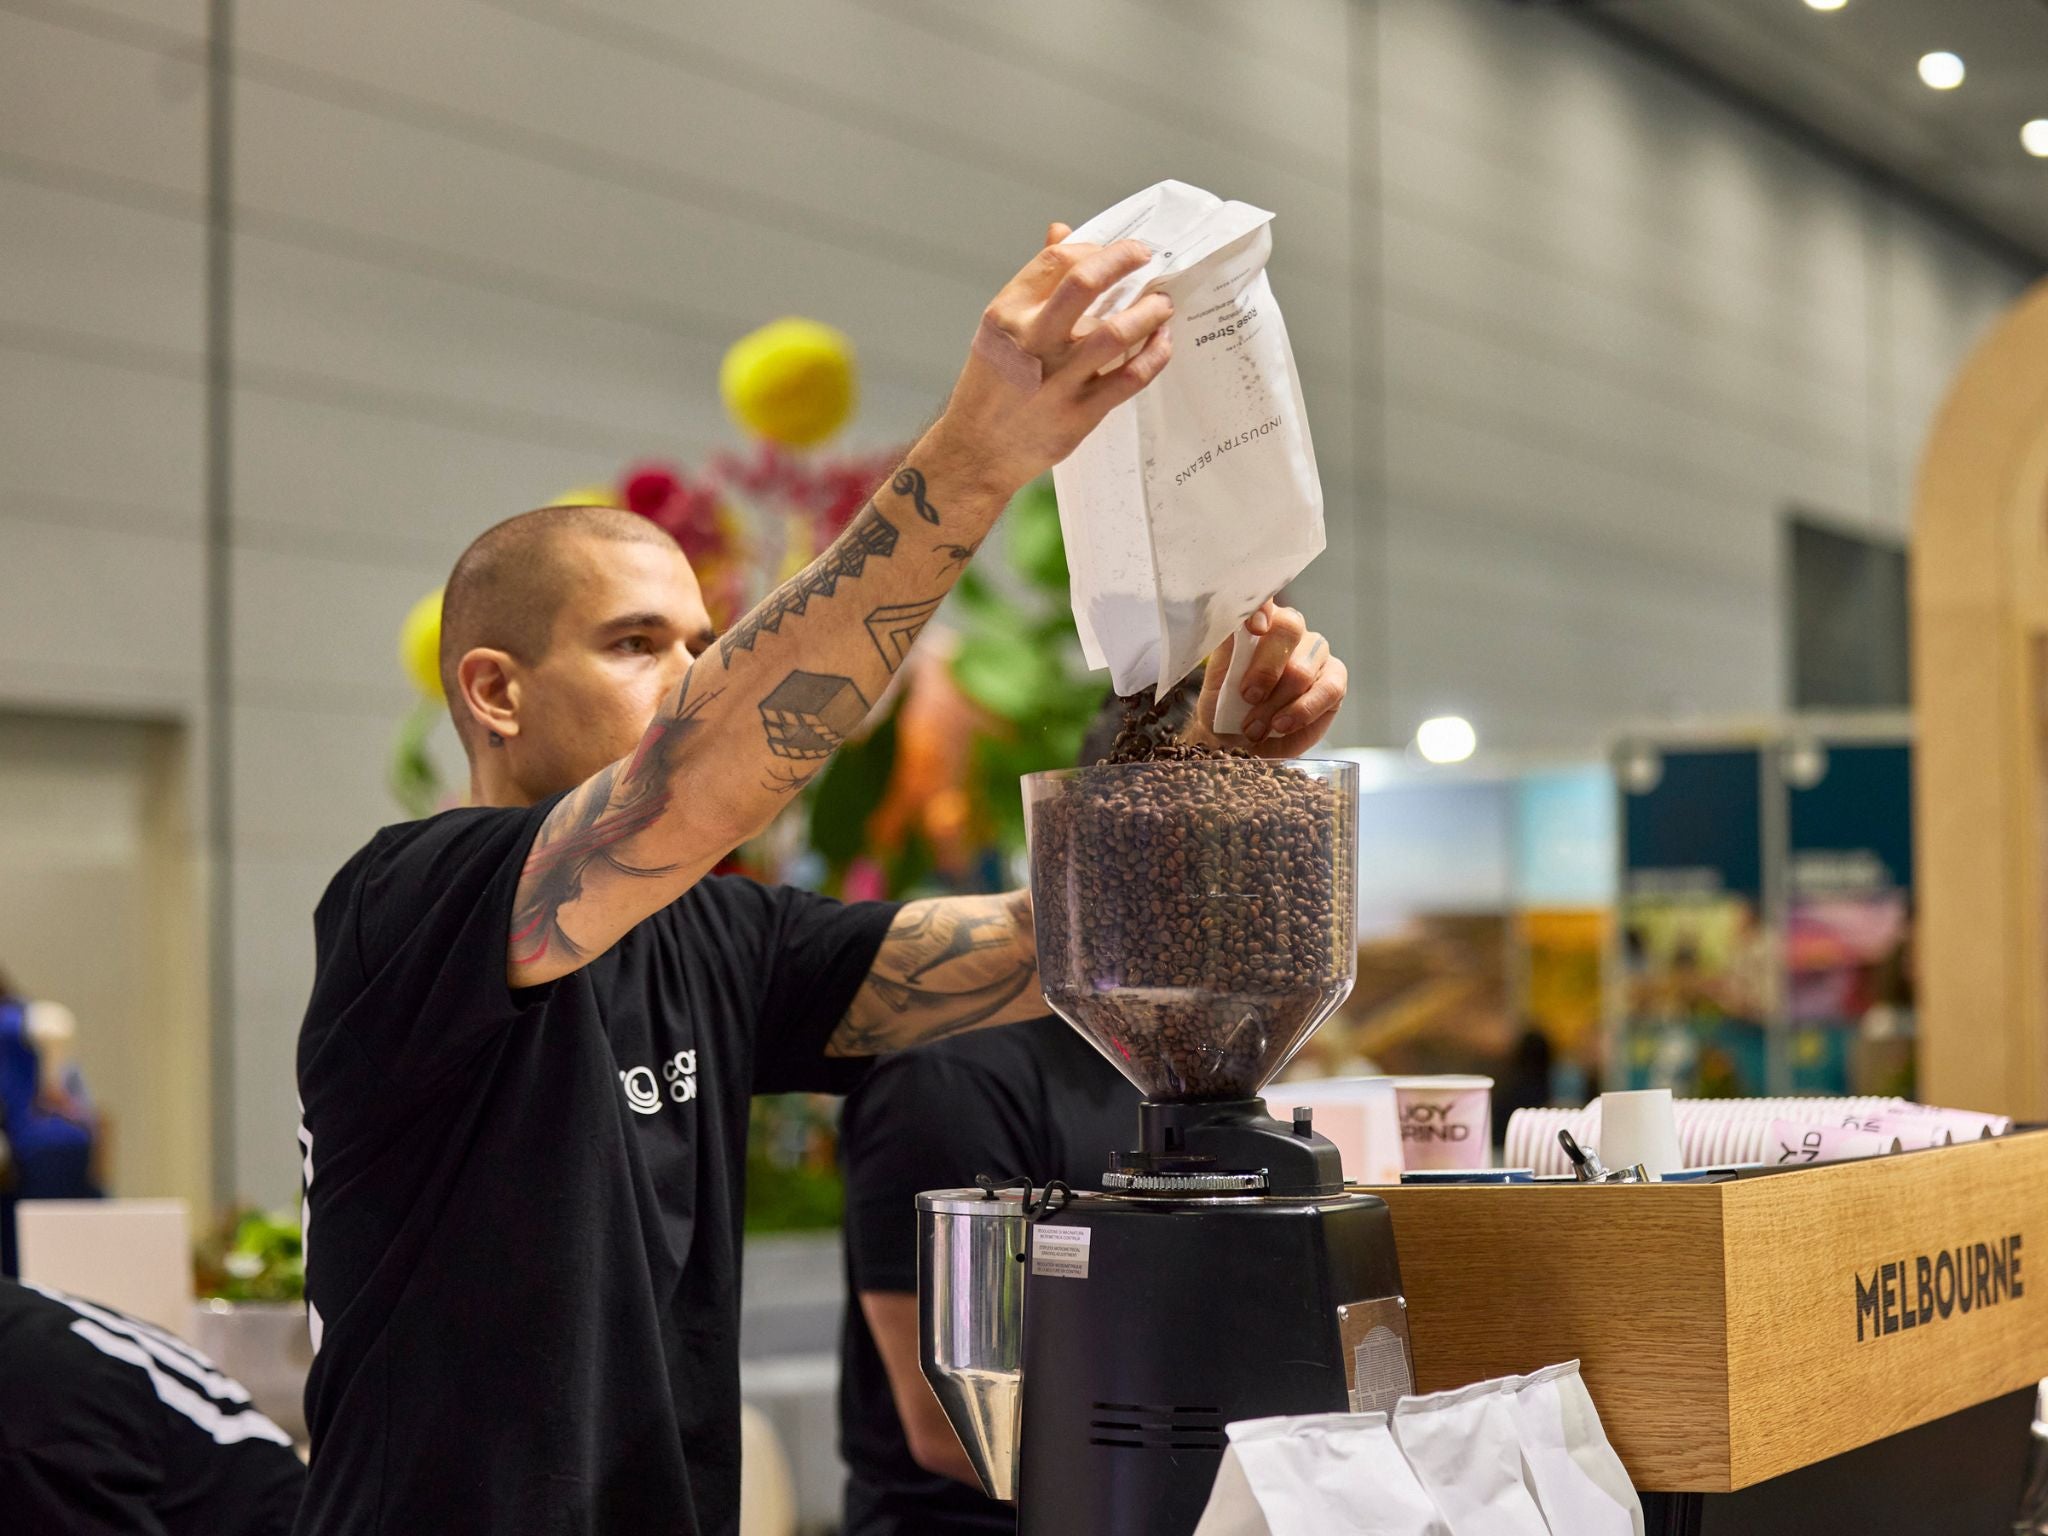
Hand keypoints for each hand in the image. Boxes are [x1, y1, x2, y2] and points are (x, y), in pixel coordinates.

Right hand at [926, 220, 1174, 496]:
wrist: (976, 451)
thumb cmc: (992, 385)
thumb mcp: (1000, 327)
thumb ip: (1035, 282)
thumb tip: (1062, 232)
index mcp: (1007, 313)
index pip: (1057, 259)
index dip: (1095, 249)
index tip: (1115, 253)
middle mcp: (1030, 341)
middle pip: (1084, 282)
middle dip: (1125, 260)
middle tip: (1147, 258)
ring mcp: (1056, 380)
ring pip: (1116, 332)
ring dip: (1150, 312)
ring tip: (1162, 306)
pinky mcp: (1079, 413)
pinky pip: (1130, 378)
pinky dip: (1154, 356)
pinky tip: (1161, 344)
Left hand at [1189, 601, 1346, 757]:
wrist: (1241, 743)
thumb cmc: (1227, 707)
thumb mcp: (1216, 679)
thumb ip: (1227, 651)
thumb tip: (1234, 627)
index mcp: (1258, 621)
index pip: (1264, 599)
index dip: (1262, 608)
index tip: (1255, 629)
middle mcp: (1290, 630)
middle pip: (1289, 630)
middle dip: (1265, 669)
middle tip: (1248, 697)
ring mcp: (1315, 653)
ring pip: (1302, 668)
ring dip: (1276, 702)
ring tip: (1255, 727)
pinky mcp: (1335, 680)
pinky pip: (1327, 690)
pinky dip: (1301, 711)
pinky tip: (1282, 725)